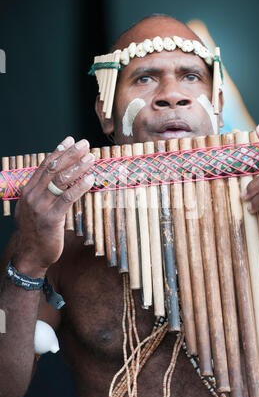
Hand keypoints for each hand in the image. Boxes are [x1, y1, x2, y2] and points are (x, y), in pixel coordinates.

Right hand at [12, 136, 94, 276]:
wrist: (29, 255)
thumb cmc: (36, 231)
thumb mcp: (34, 207)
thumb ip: (43, 192)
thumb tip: (60, 178)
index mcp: (28, 190)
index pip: (45, 165)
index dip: (59, 151)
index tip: (71, 140)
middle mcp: (32, 195)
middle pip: (54, 168)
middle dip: (71, 154)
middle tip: (86, 144)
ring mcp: (40, 207)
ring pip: (61, 181)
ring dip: (78, 167)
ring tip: (92, 158)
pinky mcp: (51, 219)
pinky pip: (67, 199)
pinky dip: (79, 187)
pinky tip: (90, 179)